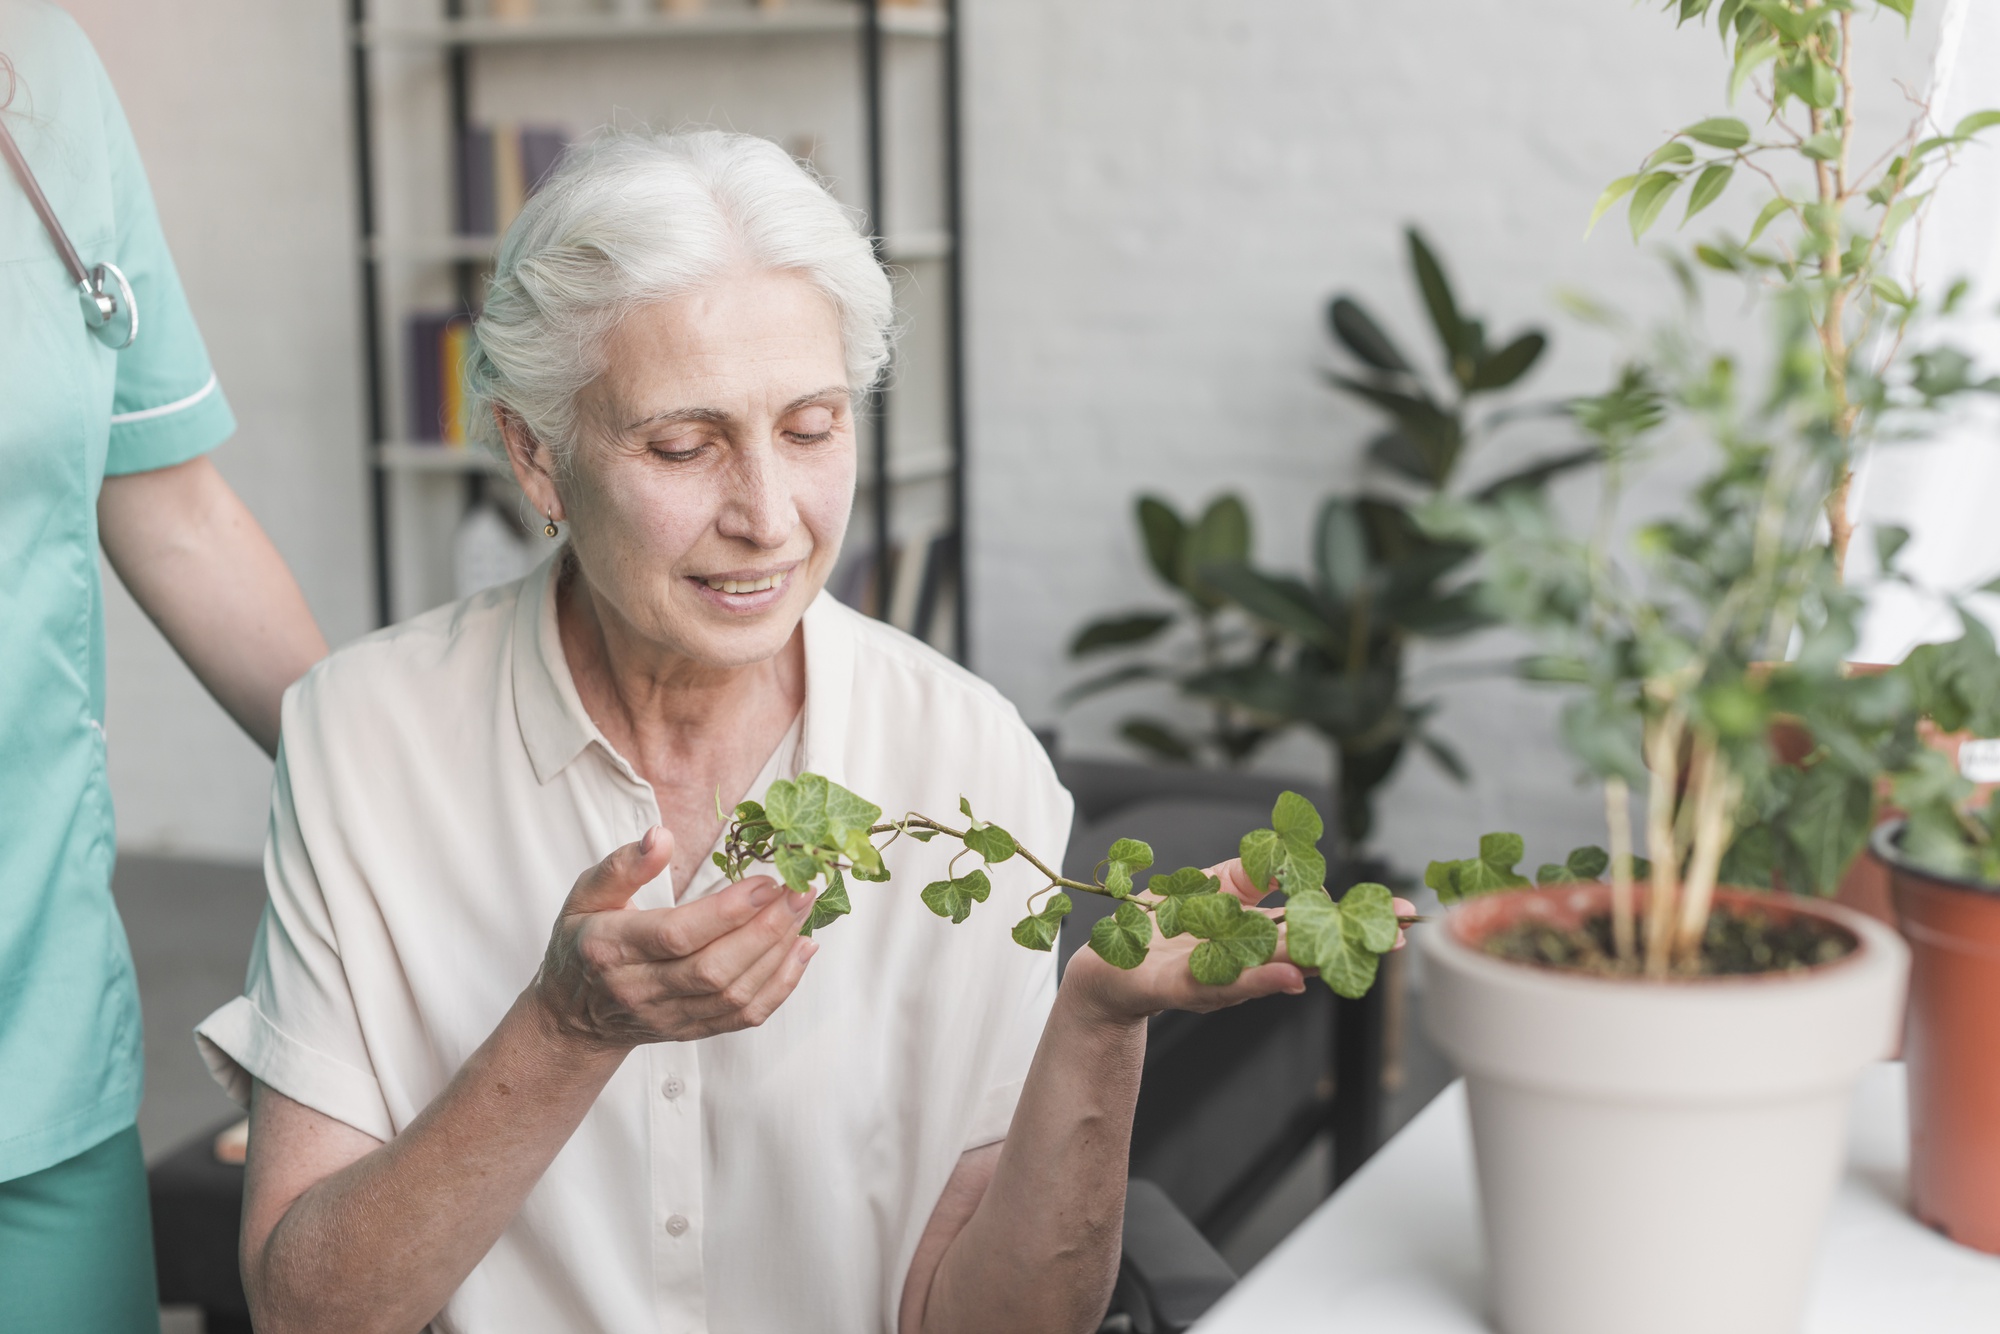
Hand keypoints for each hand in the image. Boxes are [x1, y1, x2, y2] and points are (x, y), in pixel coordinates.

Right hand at [530, 826, 818, 1050]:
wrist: (574, 1017)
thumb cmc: (583, 944)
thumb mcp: (585, 895)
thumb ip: (622, 865)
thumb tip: (660, 836)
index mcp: (610, 950)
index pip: (676, 935)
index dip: (726, 911)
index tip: (767, 881)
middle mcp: (640, 990)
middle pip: (714, 969)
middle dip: (767, 929)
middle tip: (801, 891)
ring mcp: (668, 1017)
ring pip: (735, 996)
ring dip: (779, 954)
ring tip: (804, 912)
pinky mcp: (692, 1031)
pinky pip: (744, 1017)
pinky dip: (781, 985)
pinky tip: (801, 949)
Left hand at [1061, 858, 1416, 1027]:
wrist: (1107, 965)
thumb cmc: (1164, 930)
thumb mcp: (1213, 890)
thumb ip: (1256, 876)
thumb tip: (1301, 866)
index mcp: (1258, 938)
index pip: (1317, 928)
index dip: (1359, 922)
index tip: (1405, 914)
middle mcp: (1245, 963)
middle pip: (1306, 952)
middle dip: (1351, 945)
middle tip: (1397, 937)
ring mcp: (1214, 979)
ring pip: (1268, 971)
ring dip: (1311, 962)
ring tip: (1353, 952)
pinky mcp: (1174, 988)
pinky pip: (1215, 985)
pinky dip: (1253, 982)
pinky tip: (1286, 976)